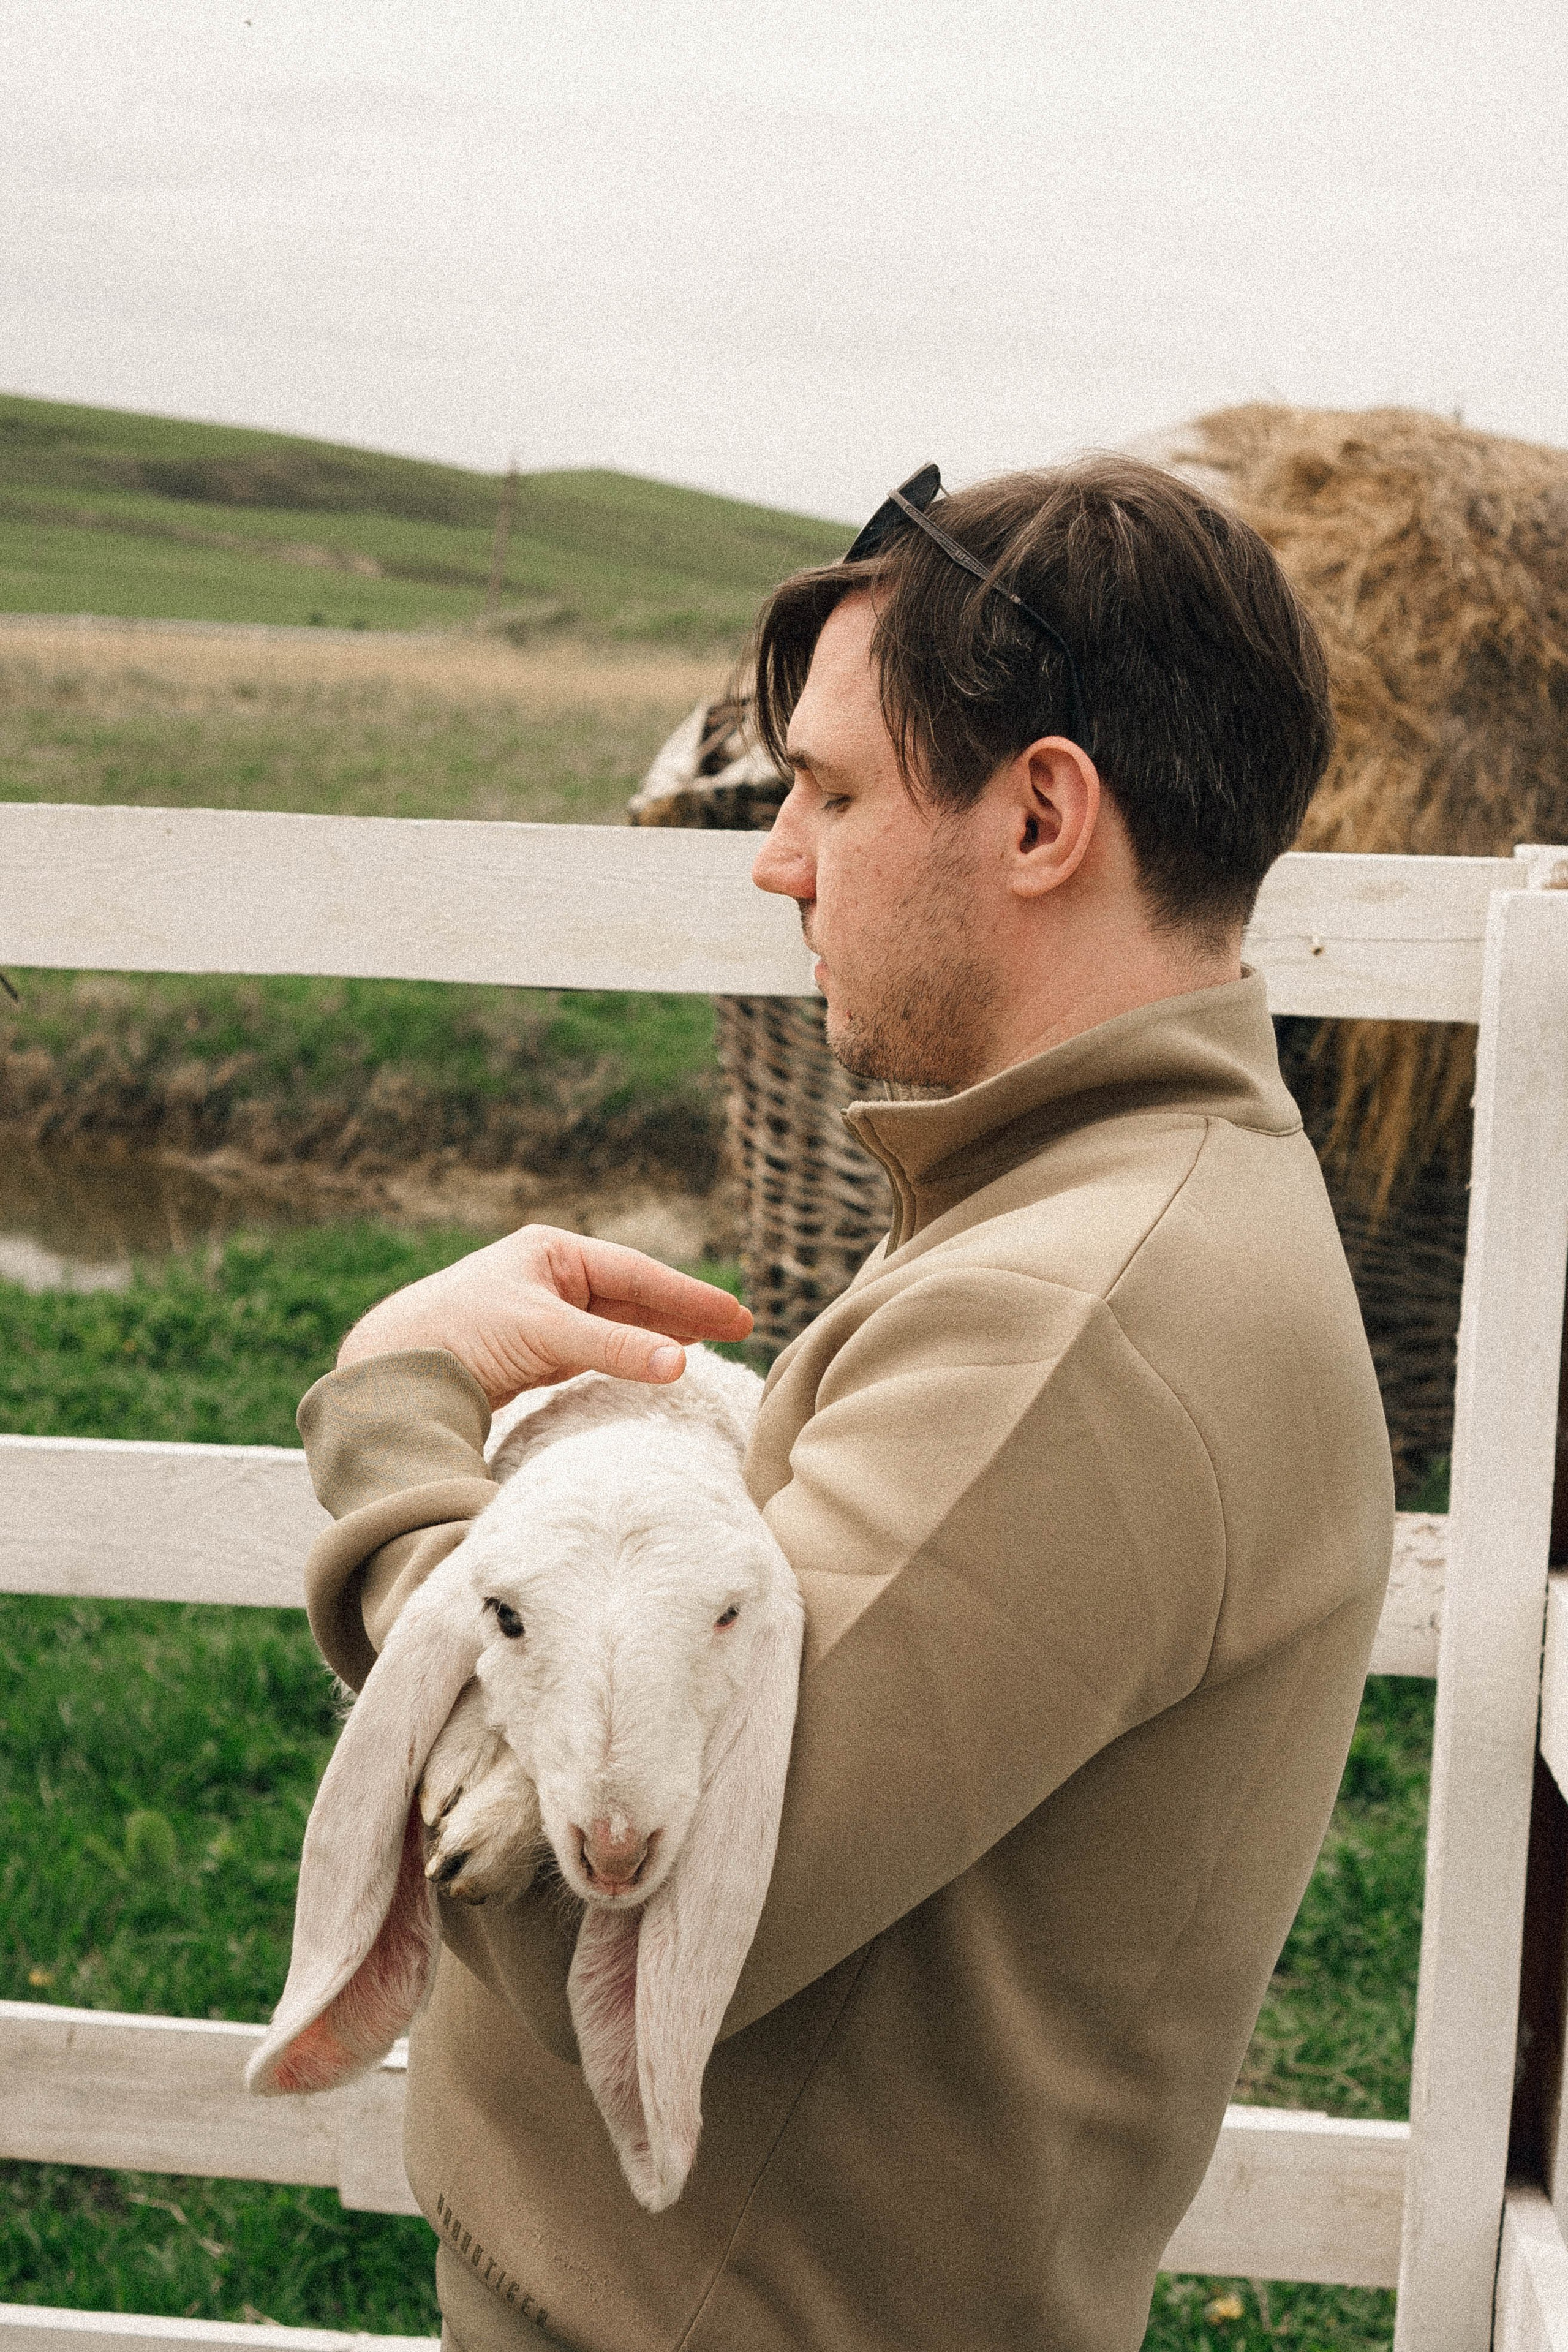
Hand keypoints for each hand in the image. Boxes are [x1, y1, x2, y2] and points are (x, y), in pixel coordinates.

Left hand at [335, 1223, 752, 1403]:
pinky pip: (597, 1349)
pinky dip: (630, 1354)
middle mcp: (550, 1277)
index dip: (690, 1297)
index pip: (637, 1273)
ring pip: (618, 1323)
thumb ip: (614, 1347)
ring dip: (662, 1335)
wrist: (392, 1369)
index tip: (737, 1317)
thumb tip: (680, 1364)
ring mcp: (544, 1313)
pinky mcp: (533, 1351)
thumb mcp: (545, 1333)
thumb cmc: (460, 1331)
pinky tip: (656, 1361)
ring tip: (709, 1344)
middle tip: (739, 1329)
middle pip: (633, 1295)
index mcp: (552, 1252)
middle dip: (684, 1312)